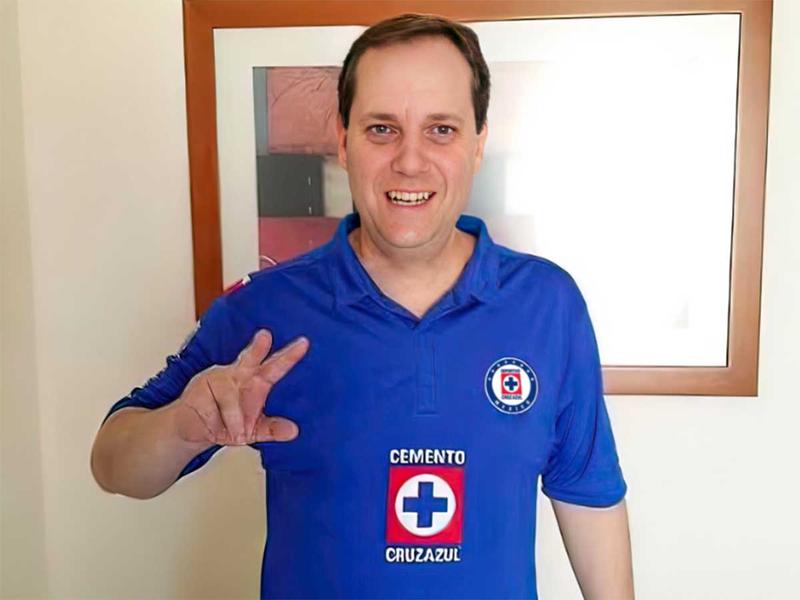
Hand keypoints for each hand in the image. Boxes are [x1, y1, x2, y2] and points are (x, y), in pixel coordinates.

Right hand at [173, 330, 308, 445]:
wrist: (193, 429)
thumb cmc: (226, 423)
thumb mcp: (254, 430)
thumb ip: (272, 429)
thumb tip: (294, 431)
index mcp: (255, 381)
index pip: (275, 366)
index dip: (289, 356)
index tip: (304, 343)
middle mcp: (239, 374)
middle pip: (250, 358)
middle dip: (257, 347)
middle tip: (265, 336)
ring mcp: (219, 378)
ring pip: (231, 398)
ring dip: (234, 419)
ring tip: (235, 431)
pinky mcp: (201, 386)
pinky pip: (214, 407)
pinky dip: (217, 422)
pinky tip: (214, 423)